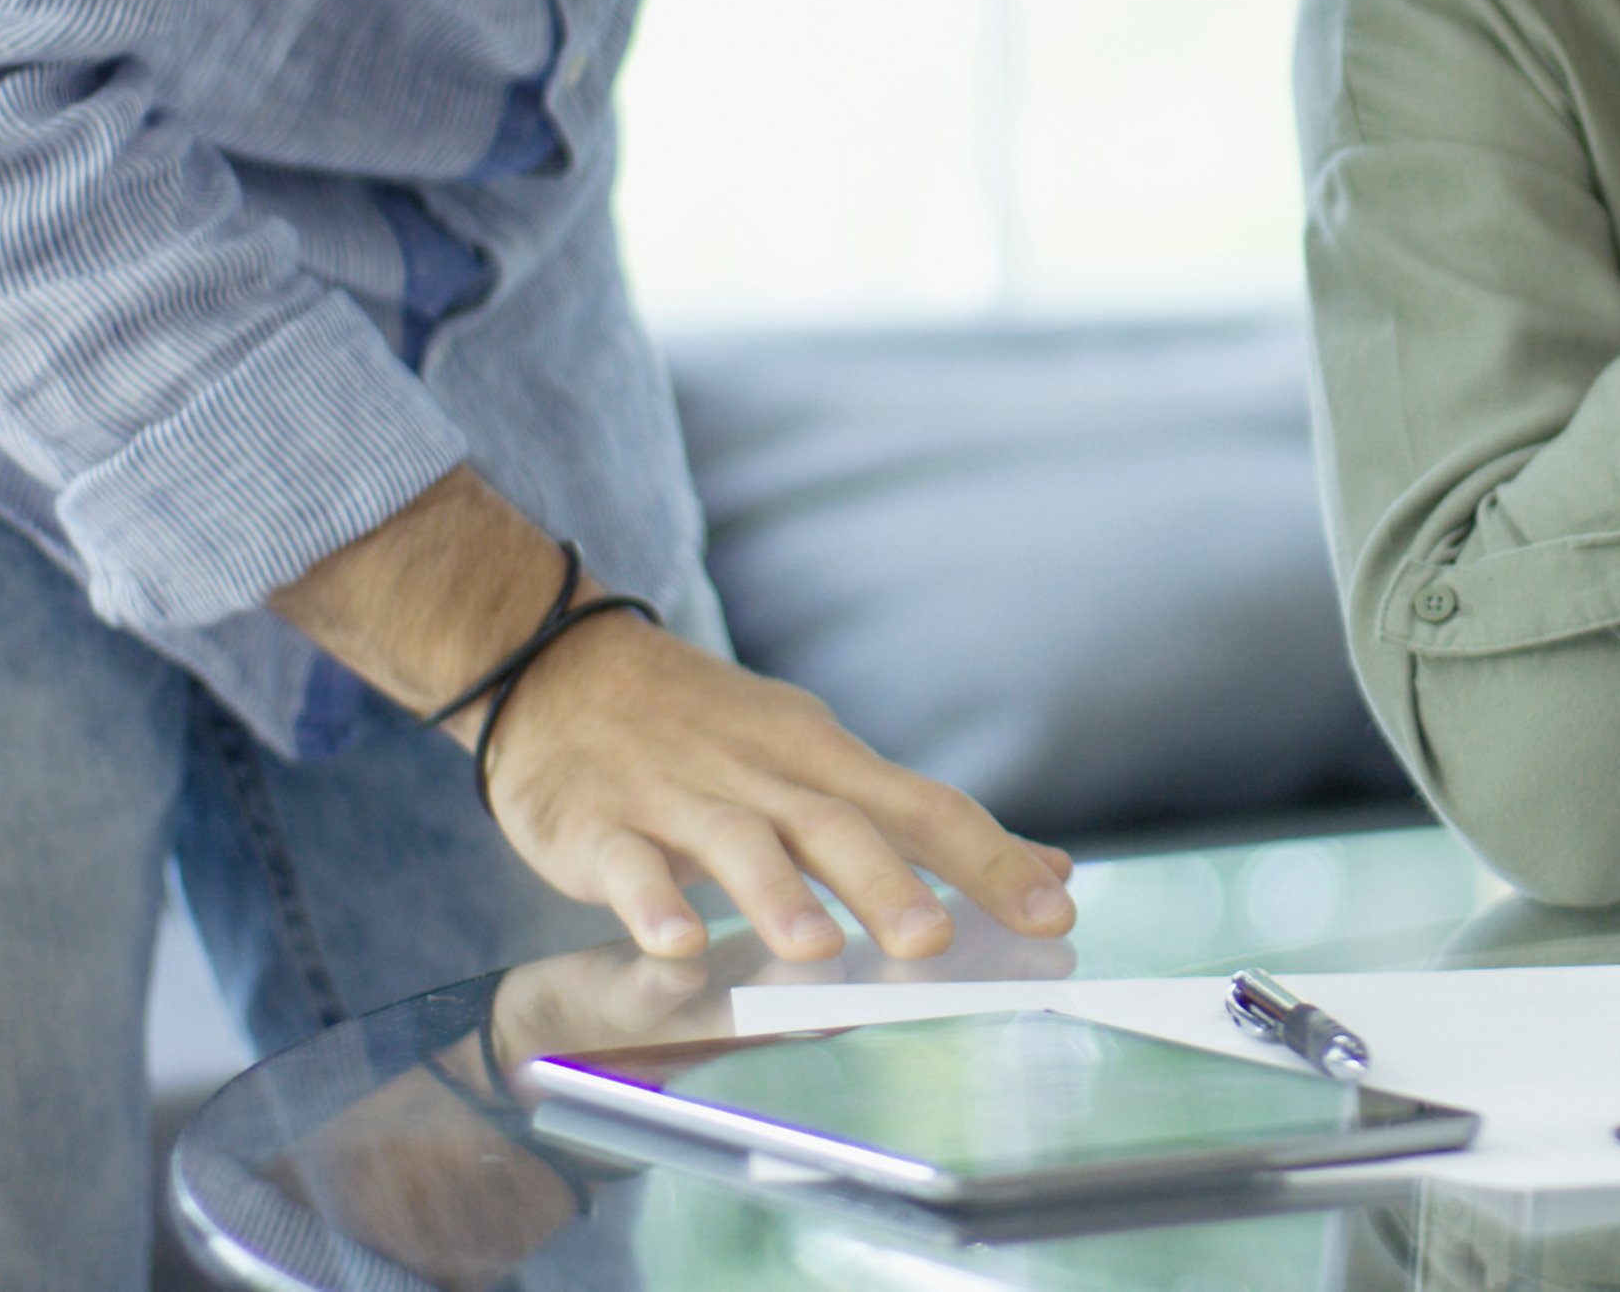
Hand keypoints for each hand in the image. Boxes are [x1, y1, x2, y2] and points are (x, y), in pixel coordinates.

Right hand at [479, 612, 1077, 962]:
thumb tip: (1048, 868)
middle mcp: (762, 774)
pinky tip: (672, 942)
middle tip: (936, 944)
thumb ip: (918, 821)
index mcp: (824, 760)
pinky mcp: (597, 824)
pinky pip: (626, 863)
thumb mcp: (819, 759)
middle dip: (888, 885)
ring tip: (812, 950)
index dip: (991, 859)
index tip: (1057, 910)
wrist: (562, 669)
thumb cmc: (710, 733)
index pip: (924, 808)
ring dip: (776, 895)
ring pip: (737, 844)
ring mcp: (678, 797)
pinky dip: (649, 901)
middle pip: (837, 825)